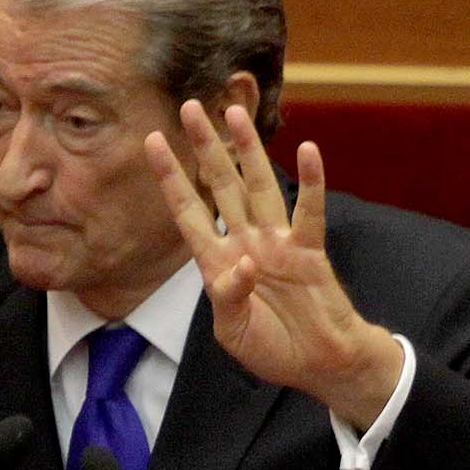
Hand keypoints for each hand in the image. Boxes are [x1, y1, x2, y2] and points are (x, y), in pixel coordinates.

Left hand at [145, 102, 402, 429]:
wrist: (318, 363)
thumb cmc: (273, 349)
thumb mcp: (235, 332)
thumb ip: (229, 299)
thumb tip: (240, 264)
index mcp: (218, 263)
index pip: (188, 212)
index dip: (170, 178)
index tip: (151, 141)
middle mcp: (245, 242)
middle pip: (221, 185)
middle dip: (204, 147)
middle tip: (189, 106)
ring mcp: (278, 242)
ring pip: (259, 185)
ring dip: (248, 150)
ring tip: (234, 112)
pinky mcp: (310, 249)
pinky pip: (309, 210)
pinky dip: (312, 181)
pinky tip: (309, 150)